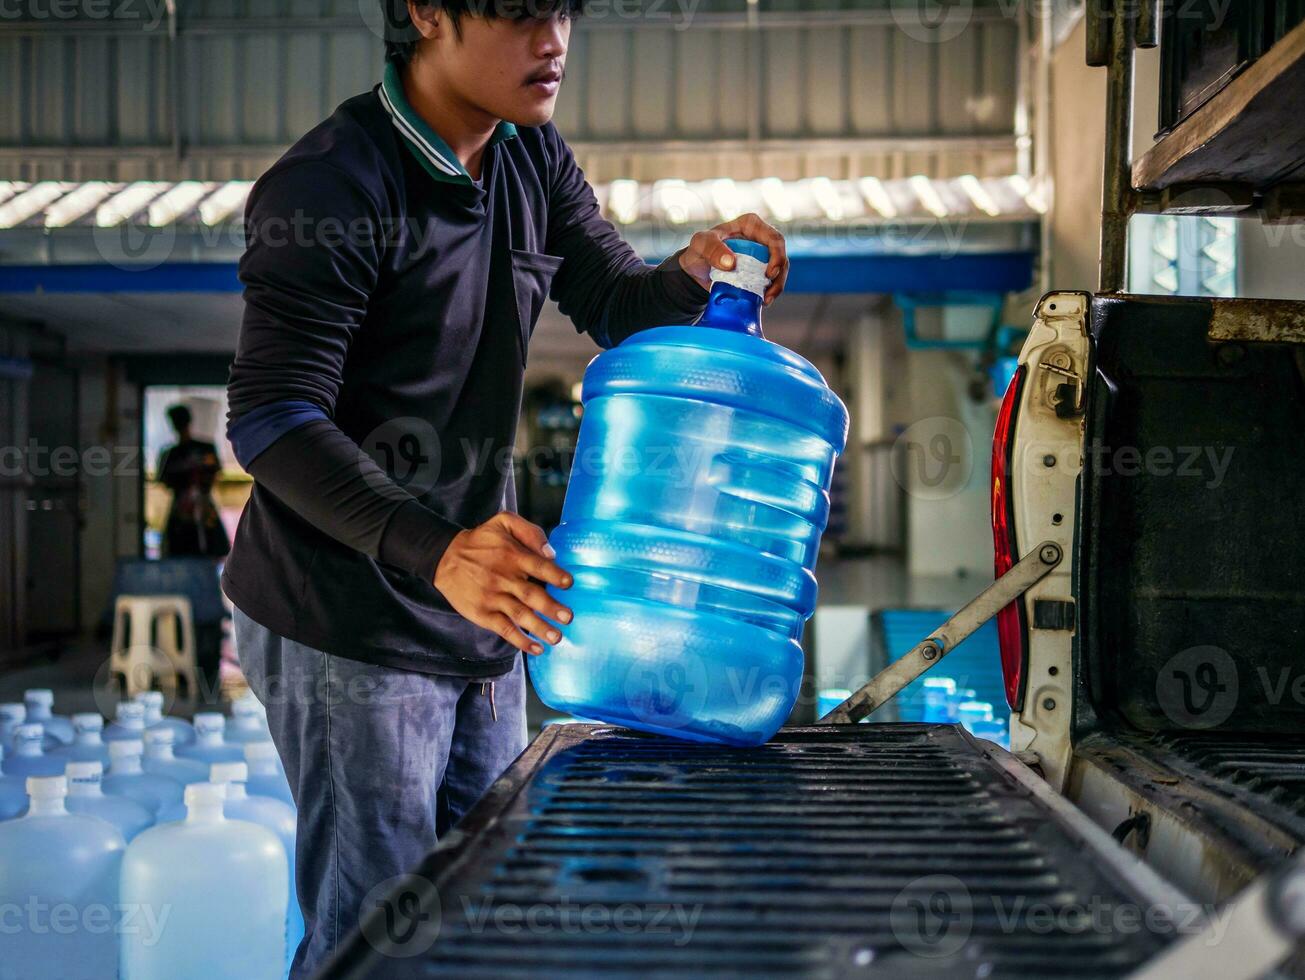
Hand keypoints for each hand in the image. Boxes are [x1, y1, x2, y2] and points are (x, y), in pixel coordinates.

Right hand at [433, 512, 572, 654]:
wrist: (446, 558)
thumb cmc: (481, 541)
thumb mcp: (503, 523)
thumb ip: (530, 532)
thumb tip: (551, 553)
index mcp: (512, 555)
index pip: (538, 566)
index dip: (554, 574)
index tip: (568, 583)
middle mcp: (503, 578)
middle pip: (531, 595)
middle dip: (551, 607)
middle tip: (568, 617)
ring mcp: (493, 598)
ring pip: (520, 615)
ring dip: (540, 628)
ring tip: (557, 637)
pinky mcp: (483, 614)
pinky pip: (504, 629)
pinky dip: (520, 640)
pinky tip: (536, 648)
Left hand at [677, 213, 788, 306]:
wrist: (695, 270)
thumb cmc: (699, 250)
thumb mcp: (700, 244)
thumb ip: (713, 249)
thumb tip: (731, 263)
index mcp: (751, 225)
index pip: (774, 238)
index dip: (778, 255)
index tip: (769, 273)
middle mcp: (760, 240)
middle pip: (781, 257)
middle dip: (779, 277)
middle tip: (769, 294)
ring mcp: (761, 257)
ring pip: (779, 272)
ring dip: (776, 288)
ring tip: (766, 301)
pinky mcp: (759, 273)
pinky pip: (769, 283)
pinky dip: (768, 293)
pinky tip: (761, 302)